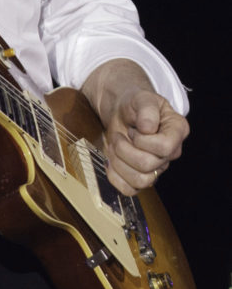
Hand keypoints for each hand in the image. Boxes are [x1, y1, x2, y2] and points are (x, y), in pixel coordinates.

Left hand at [82, 59, 188, 194]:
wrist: (121, 110)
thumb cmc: (134, 103)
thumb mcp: (142, 98)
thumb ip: (147, 109)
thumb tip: (148, 128)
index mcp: (177, 130)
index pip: (165, 147)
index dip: (143, 140)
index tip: (133, 128)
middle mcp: (171, 152)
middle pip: (148, 165)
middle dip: (125, 149)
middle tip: (118, 135)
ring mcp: (157, 167)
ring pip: (140, 181)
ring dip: (119, 162)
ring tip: (115, 146)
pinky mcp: (141, 177)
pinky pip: (129, 190)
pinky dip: (115, 177)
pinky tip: (111, 161)